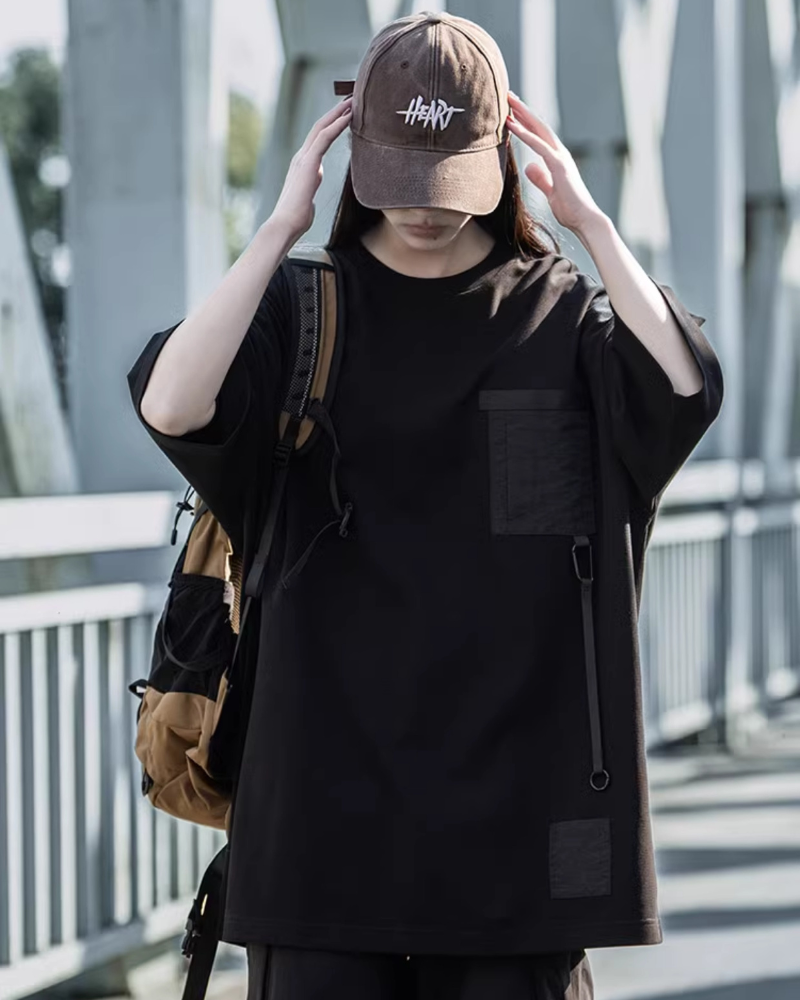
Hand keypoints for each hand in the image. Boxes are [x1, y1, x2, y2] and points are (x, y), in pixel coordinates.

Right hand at [269, 96, 352, 238]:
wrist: (285, 224)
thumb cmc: (296, 217)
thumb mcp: (307, 196)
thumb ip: (311, 184)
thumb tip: (314, 182)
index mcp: (303, 165)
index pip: (318, 138)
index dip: (331, 124)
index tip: (346, 114)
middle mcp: (301, 157)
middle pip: (319, 127)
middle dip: (335, 112)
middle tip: (351, 99)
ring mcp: (303, 158)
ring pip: (322, 128)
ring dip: (338, 113)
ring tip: (352, 101)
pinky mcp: (307, 163)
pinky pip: (324, 138)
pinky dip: (337, 125)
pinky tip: (348, 117)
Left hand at [505, 91, 604, 235]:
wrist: (585, 220)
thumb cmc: (571, 210)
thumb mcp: (550, 191)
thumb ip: (541, 178)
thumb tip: (529, 166)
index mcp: (558, 159)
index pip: (540, 135)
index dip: (526, 122)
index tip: (513, 111)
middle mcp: (560, 154)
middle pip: (539, 126)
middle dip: (524, 110)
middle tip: (509, 95)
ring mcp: (561, 158)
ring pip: (539, 130)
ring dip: (523, 114)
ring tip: (509, 101)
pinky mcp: (559, 166)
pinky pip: (539, 146)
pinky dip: (525, 134)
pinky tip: (512, 125)